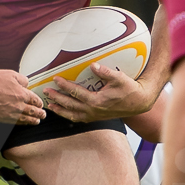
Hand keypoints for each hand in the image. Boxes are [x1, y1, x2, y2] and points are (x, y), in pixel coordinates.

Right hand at [0, 68, 44, 125]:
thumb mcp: (11, 74)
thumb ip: (22, 79)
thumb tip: (26, 83)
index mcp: (22, 94)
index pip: (35, 100)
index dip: (39, 103)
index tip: (40, 104)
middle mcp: (18, 105)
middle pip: (33, 111)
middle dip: (40, 113)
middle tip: (43, 115)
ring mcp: (10, 113)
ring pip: (26, 119)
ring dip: (33, 120)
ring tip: (37, 121)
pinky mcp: (2, 118)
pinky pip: (16, 123)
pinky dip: (22, 123)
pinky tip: (24, 123)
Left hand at [37, 63, 155, 122]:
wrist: (138, 103)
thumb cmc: (129, 89)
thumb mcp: (119, 78)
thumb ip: (105, 72)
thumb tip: (93, 65)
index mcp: (97, 101)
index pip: (76, 93)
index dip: (64, 86)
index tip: (55, 79)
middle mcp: (93, 110)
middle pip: (70, 105)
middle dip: (56, 98)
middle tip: (45, 91)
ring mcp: (94, 116)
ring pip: (72, 115)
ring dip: (60, 110)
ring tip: (50, 105)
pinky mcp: (96, 118)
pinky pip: (78, 118)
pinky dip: (69, 116)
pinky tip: (63, 111)